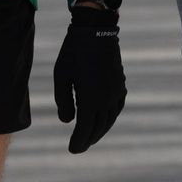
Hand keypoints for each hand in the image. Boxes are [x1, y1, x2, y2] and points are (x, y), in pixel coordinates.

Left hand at [54, 6, 126, 153]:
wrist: (95, 31)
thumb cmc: (73, 53)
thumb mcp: (61, 76)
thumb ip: (63, 102)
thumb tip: (67, 121)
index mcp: (90, 99)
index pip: (85, 129)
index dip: (78, 142)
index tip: (72, 150)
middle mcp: (106, 99)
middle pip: (98, 127)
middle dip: (88, 139)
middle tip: (79, 147)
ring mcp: (116, 92)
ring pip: (110, 119)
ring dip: (100, 130)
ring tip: (90, 137)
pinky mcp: (120, 84)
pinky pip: (117, 107)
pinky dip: (110, 117)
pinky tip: (104, 119)